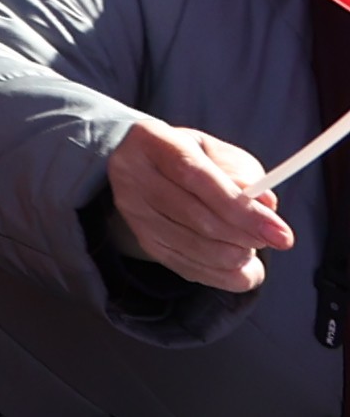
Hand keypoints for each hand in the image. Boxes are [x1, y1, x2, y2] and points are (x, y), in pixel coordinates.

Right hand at [107, 117, 296, 291]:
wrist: (134, 163)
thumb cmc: (187, 156)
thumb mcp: (214, 150)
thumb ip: (243, 173)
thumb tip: (267, 204)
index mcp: (153, 142)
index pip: (198, 180)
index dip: (243, 210)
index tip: (283, 235)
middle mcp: (135, 179)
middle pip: (200, 220)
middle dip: (248, 236)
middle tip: (272, 237)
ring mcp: (136, 214)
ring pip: (199, 250)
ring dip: (239, 255)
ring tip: (252, 243)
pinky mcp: (145, 242)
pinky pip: (192, 269)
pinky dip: (226, 274)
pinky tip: (241, 264)